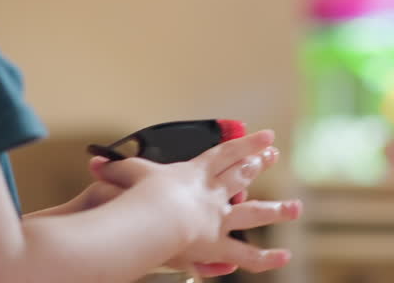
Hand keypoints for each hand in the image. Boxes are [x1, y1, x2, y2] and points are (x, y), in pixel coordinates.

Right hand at [92, 130, 300, 274]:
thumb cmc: (139, 196)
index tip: (266, 135)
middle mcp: (214, 194)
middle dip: (258, 164)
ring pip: (254, 213)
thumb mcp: (126, 176)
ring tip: (296, 207)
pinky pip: (246, 255)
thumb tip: (97, 162)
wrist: (153, 218)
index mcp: (195, 174)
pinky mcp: (219, 245)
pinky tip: (284, 257)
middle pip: (241, 175)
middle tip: (274, 155)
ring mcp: (219, 219)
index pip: (226, 153)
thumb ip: (115, 169)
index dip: (247, 143)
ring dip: (277, 210)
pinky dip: (265, 259)